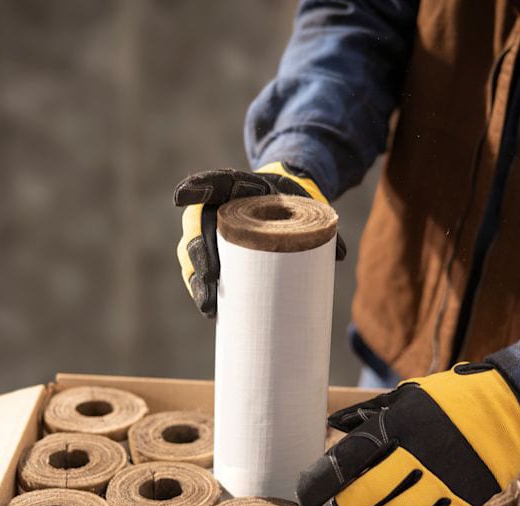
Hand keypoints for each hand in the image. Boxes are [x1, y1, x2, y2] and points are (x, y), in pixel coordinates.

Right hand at [173, 162, 344, 316]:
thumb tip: (339, 254)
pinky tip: (209, 309)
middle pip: (196, 229)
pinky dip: (202, 290)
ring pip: (191, 254)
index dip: (196, 188)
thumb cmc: (290, 201)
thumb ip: (319, 224)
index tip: (180, 198)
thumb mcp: (304, 202)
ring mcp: (207, 232)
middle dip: (198, 255)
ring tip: (208, 304)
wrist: (281, 204)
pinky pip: (198, 271)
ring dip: (195, 280)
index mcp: (235, 186)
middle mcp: (214, 208)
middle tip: (209, 277)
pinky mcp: (212, 255)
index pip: (212, 182)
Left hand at [297, 362, 519, 505]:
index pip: (348, 456)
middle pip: (365, 494)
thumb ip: (368, 413)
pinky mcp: (466, 500)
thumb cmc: (449, 401)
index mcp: (399, 421)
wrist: (511, 406)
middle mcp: (420, 450)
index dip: (320, 481)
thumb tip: (328, 426)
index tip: (307, 495)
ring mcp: (445, 478)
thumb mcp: (407, 395)